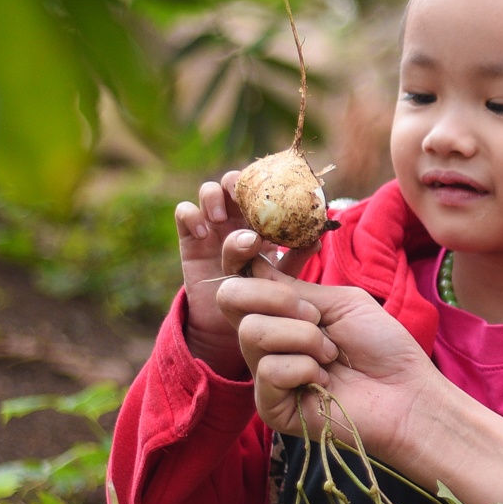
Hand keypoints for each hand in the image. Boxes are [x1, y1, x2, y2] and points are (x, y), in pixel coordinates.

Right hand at [174, 172, 314, 373]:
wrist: (237, 322)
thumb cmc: (269, 296)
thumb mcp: (285, 275)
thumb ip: (297, 256)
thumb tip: (318, 237)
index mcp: (264, 219)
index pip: (263, 187)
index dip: (267, 183)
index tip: (273, 193)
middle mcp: (238, 216)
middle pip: (235, 181)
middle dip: (238, 183)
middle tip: (243, 197)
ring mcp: (213, 225)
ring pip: (209, 191)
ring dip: (214, 197)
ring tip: (220, 218)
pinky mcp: (190, 239)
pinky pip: (184, 214)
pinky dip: (192, 215)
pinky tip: (204, 233)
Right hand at [214, 249, 445, 453]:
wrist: (406, 391)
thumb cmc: (382, 346)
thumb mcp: (340, 302)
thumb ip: (293, 288)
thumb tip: (250, 265)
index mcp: (281, 312)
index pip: (239, 278)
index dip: (237, 253)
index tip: (250, 239)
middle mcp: (266, 340)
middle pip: (232, 299)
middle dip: (279, 299)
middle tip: (317, 316)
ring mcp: (264, 374)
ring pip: (252, 333)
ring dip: (304, 337)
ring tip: (331, 354)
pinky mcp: (270, 405)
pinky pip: (269, 370)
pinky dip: (306, 368)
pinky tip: (326, 383)